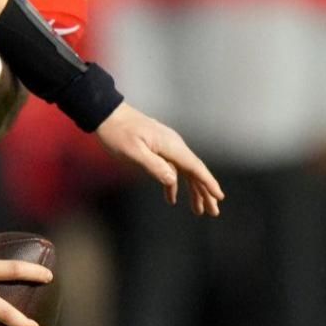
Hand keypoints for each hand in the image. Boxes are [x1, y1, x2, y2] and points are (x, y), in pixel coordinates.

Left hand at [95, 102, 224, 215]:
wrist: (106, 114)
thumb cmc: (117, 132)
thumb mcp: (132, 152)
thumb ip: (153, 166)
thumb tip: (173, 180)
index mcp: (171, 145)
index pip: (195, 167)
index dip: (208, 183)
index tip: (219, 197)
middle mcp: (173, 145)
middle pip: (194, 171)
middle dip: (205, 192)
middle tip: (213, 212)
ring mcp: (167, 146)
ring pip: (185, 171)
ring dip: (193, 190)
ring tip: (199, 210)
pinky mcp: (158, 148)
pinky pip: (172, 168)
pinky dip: (174, 184)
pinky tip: (171, 198)